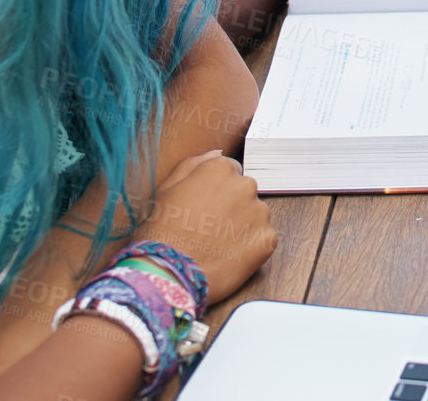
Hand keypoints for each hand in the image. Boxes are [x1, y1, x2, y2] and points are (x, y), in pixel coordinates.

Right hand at [132, 150, 275, 302]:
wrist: (166, 275)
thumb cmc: (160, 233)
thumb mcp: (166, 190)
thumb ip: (194, 165)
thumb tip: (217, 152)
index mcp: (220, 169)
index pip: (228, 172)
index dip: (213, 192)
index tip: (202, 208)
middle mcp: (245, 185)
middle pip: (243, 192)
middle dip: (230, 206)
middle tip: (207, 229)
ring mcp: (259, 213)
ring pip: (255, 214)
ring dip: (242, 226)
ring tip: (216, 245)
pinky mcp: (267, 239)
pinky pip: (264, 238)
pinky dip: (250, 247)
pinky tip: (228, 256)